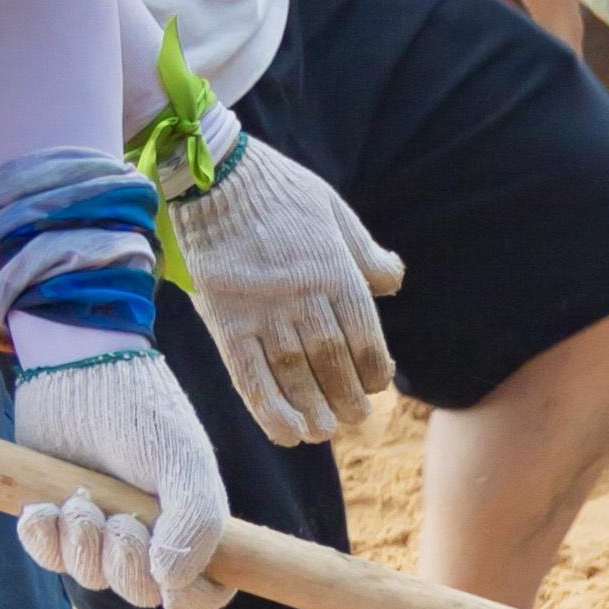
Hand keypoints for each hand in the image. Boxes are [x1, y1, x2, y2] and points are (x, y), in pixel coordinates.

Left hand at [12, 354, 236, 608]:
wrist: (76, 367)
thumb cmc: (141, 408)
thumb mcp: (184, 461)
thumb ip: (196, 523)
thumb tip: (170, 585)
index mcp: (192, 524)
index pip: (204, 592)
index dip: (188, 595)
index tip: (169, 580)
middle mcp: (149, 534)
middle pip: (140, 591)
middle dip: (124, 562)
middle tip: (118, 519)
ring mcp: (101, 529)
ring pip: (90, 577)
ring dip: (81, 543)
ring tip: (79, 498)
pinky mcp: (58, 519)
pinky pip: (47, 557)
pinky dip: (42, 539)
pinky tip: (43, 510)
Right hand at [172, 128, 402, 442]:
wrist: (214, 174)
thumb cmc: (279, 190)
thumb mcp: (334, 211)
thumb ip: (365, 253)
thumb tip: (394, 282)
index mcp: (335, 271)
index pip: (365, 337)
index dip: (373, 370)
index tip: (374, 384)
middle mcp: (302, 295)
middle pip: (333, 362)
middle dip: (347, 398)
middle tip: (354, 419)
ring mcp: (262, 310)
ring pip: (295, 374)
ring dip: (313, 410)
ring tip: (323, 431)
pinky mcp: (225, 319)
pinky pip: (249, 375)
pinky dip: (269, 409)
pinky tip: (286, 433)